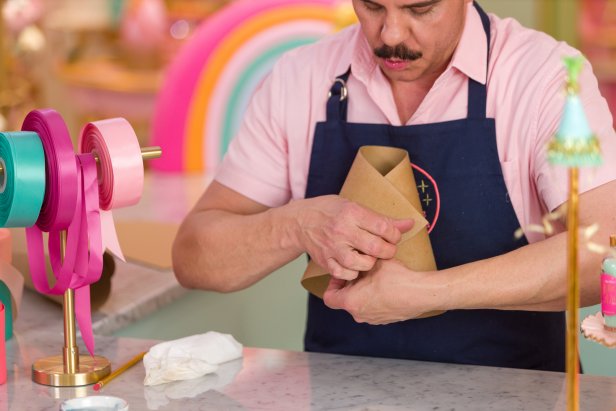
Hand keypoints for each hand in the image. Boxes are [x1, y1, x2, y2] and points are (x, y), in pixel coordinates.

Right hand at [295, 195, 412, 280]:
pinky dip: (354, 273)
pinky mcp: (326, 261)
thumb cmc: (330, 211)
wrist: (300, 222)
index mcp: (351, 213)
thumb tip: (409, 224)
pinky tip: (355, 266)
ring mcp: (333, 247)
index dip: (394, 235)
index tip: (393, 236)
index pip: (383, 228)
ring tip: (370, 257)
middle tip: (387, 250)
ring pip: (361, 264)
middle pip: (375, 248)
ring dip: (371, 263)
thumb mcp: (354, 206)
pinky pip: (344, 274)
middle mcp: (342, 230)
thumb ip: (381, 218)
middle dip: (388, 251)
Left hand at [323, 259, 439, 324]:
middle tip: (361, 271)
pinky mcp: (386, 320)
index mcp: (351, 302)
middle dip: (350, 285)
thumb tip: (356, 253)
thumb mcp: (374, 262)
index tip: (344, 274)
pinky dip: (375, 299)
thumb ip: (361, 259)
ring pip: (360, 304)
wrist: (421, 293)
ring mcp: (373, 319)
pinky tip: (387, 286)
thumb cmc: (397, 279)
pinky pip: (373, 308)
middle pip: (345, 300)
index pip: (329, 297)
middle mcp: (359, 314)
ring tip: (375, 277)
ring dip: (363, 292)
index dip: (333, 284)